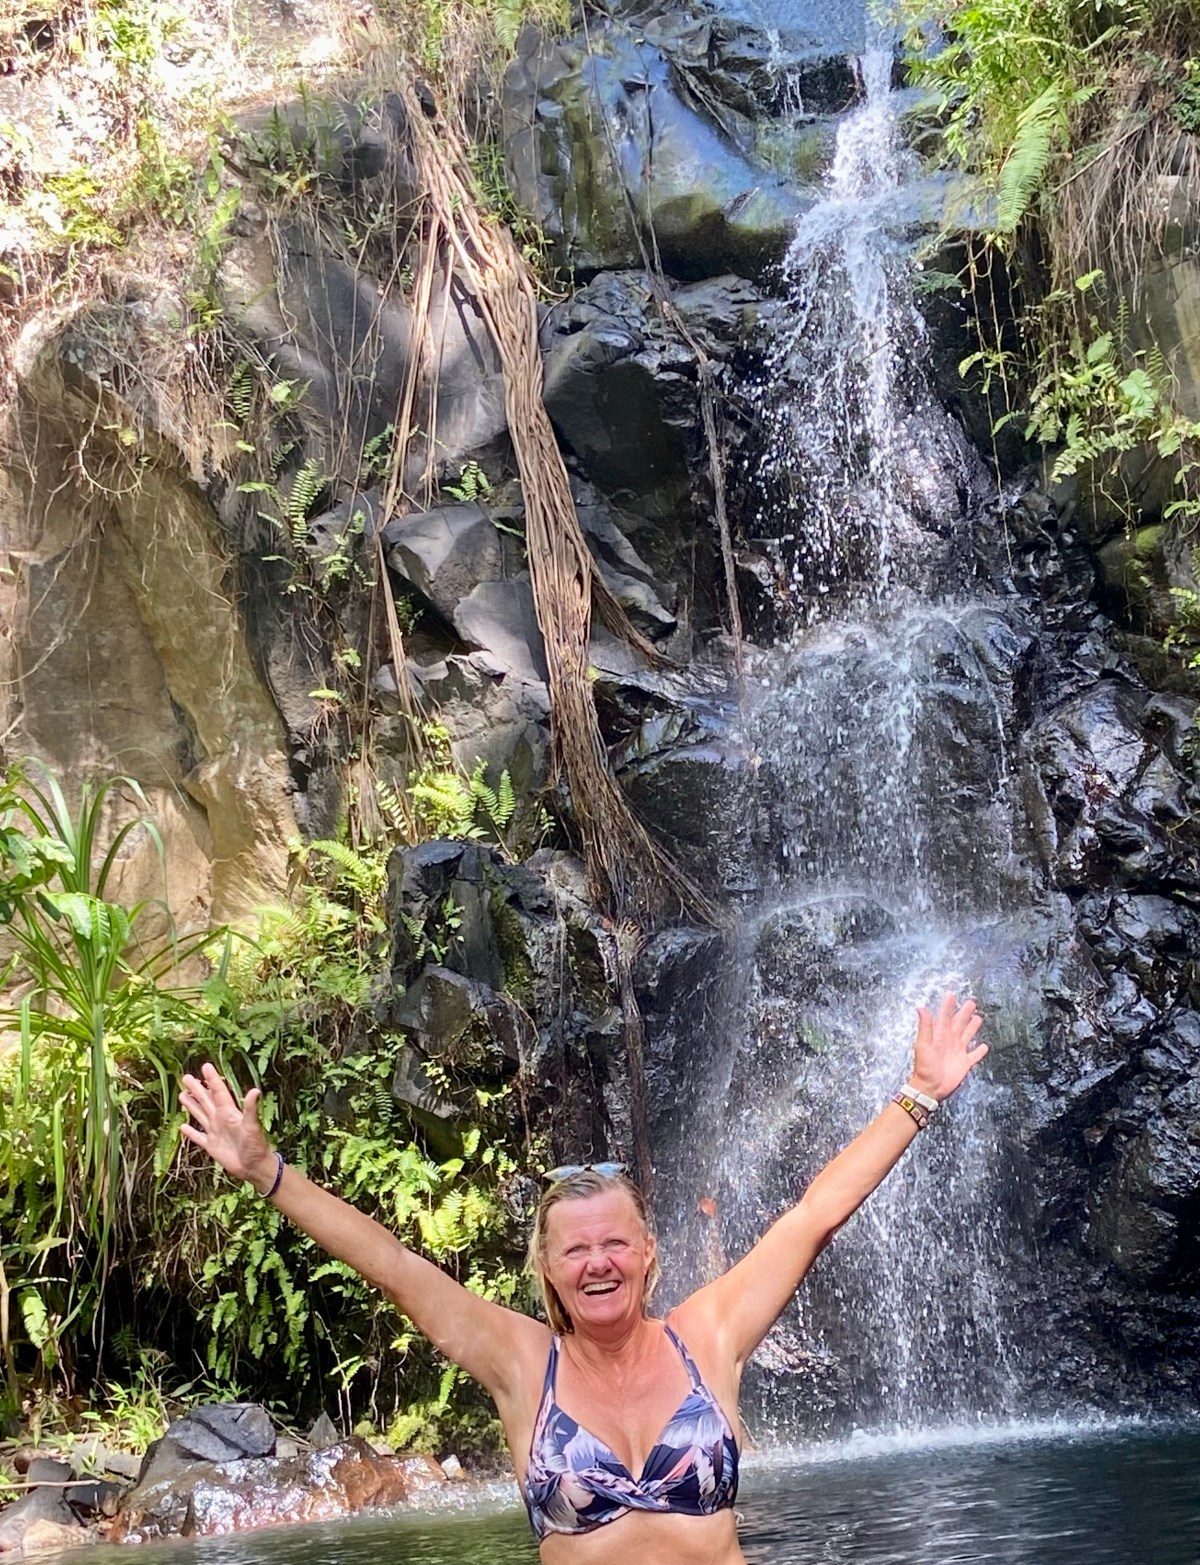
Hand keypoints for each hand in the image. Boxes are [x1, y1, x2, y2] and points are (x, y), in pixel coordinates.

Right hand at [180, 1064, 276, 1189]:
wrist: (253, 1167)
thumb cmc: (255, 1146)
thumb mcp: (252, 1125)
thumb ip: (250, 1108)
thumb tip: (255, 1090)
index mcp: (229, 1112)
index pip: (219, 1092)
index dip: (212, 1079)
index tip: (205, 1066)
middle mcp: (221, 1120)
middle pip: (206, 1101)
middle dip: (196, 1089)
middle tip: (185, 1077)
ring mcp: (215, 1132)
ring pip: (200, 1115)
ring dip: (192, 1105)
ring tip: (182, 1094)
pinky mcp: (211, 1146)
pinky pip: (198, 1137)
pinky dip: (191, 1132)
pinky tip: (183, 1127)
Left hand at [908, 993, 987, 1102]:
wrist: (930, 1087)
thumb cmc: (924, 1067)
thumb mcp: (923, 1045)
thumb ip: (925, 1027)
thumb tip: (921, 1008)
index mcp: (940, 1035)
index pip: (945, 1016)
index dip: (948, 1006)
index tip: (952, 995)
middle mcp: (950, 1041)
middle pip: (959, 1023)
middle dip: (965, 1013)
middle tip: (971, 1003)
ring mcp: (958, 1052)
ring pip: (967, 1036)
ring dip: (972, 1027)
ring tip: (978, 1018)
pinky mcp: (964, 1063)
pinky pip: (974, 1055)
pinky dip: (979, 1051)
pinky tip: (984, 1046)